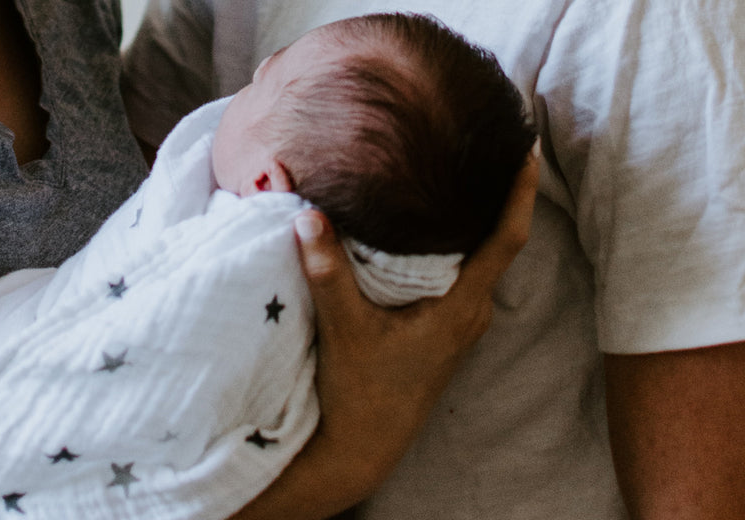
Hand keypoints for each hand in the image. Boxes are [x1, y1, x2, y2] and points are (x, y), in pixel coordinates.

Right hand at [294, 146, 538, 488]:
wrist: (364, 445)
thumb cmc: (362, 393)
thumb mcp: (343, 329)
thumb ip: (328, 272)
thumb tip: (308, 215)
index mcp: (461, 307)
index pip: (507, 238)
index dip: (520, 191)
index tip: (528, 147)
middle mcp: (472, 311)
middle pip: (501, 240)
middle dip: (500, 191)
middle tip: (491, 143)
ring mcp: (461, 322)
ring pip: (481, 257)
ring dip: (477, 217)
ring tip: (465, 172)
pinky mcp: (445, 329)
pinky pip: (463, 272)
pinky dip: (456, 241)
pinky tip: (434, 224)